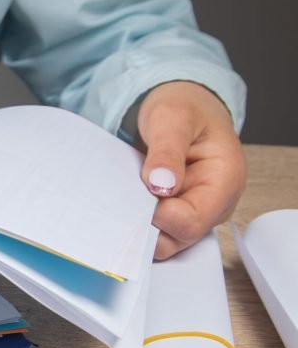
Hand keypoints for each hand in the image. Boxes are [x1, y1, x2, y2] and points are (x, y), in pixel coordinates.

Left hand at [137, 81, 246, 258]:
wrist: (184, 107)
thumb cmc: (184, 109)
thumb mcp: (173, 118)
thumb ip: (168, 151)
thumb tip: (161, 185)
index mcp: (224, 181)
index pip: (190, 222)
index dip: (159, 215)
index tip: (138, 192)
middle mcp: (214, 204)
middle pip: (177, 239)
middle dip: (146, 223)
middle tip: (123, 196)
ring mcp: (196, 212)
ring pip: (164, 241)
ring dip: (139, 224)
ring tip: (124, 195)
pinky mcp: (178, 214)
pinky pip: (156, 231)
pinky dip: (137, 221)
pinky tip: (124, 201)